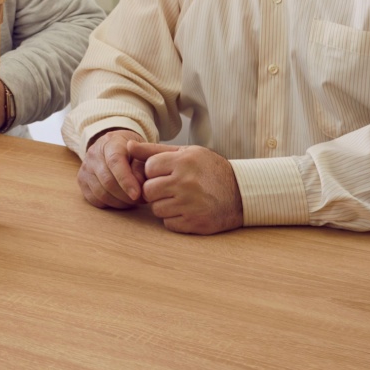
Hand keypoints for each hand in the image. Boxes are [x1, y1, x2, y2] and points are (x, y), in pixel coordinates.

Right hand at [77, 129, 145, 208]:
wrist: (113, 145)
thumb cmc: (132, 150)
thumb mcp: (142, 151)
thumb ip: (142, 166)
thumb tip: (139, 186)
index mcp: (110, 143)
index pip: (115, 162)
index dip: (125, 180)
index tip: (137, 194)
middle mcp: (93, 154)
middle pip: (107, 181)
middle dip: (126, 196)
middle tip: (141, 200)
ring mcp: (85, 167)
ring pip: (101, 193)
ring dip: (119, 202)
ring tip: (133, 201)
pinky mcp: (81, 180)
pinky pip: (94, 199)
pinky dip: (110, 204)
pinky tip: (121, 201)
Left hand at [128, 141, 243, 234]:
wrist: (241, 195)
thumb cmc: (210, 170)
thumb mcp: (187, 153)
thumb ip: (155, 150)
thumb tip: (128, 146)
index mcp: (184, 161)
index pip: (149, 168)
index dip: (154, 173)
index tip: (167, 174)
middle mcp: (186, 182)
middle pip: (148, 190)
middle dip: (155, 191)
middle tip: (171, 189)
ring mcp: (190, 204)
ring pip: (156, 209)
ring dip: (164, 206)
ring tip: (181, 199)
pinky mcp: (194, 222)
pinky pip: (168, 223)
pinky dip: (174, 219)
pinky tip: (188, 211)